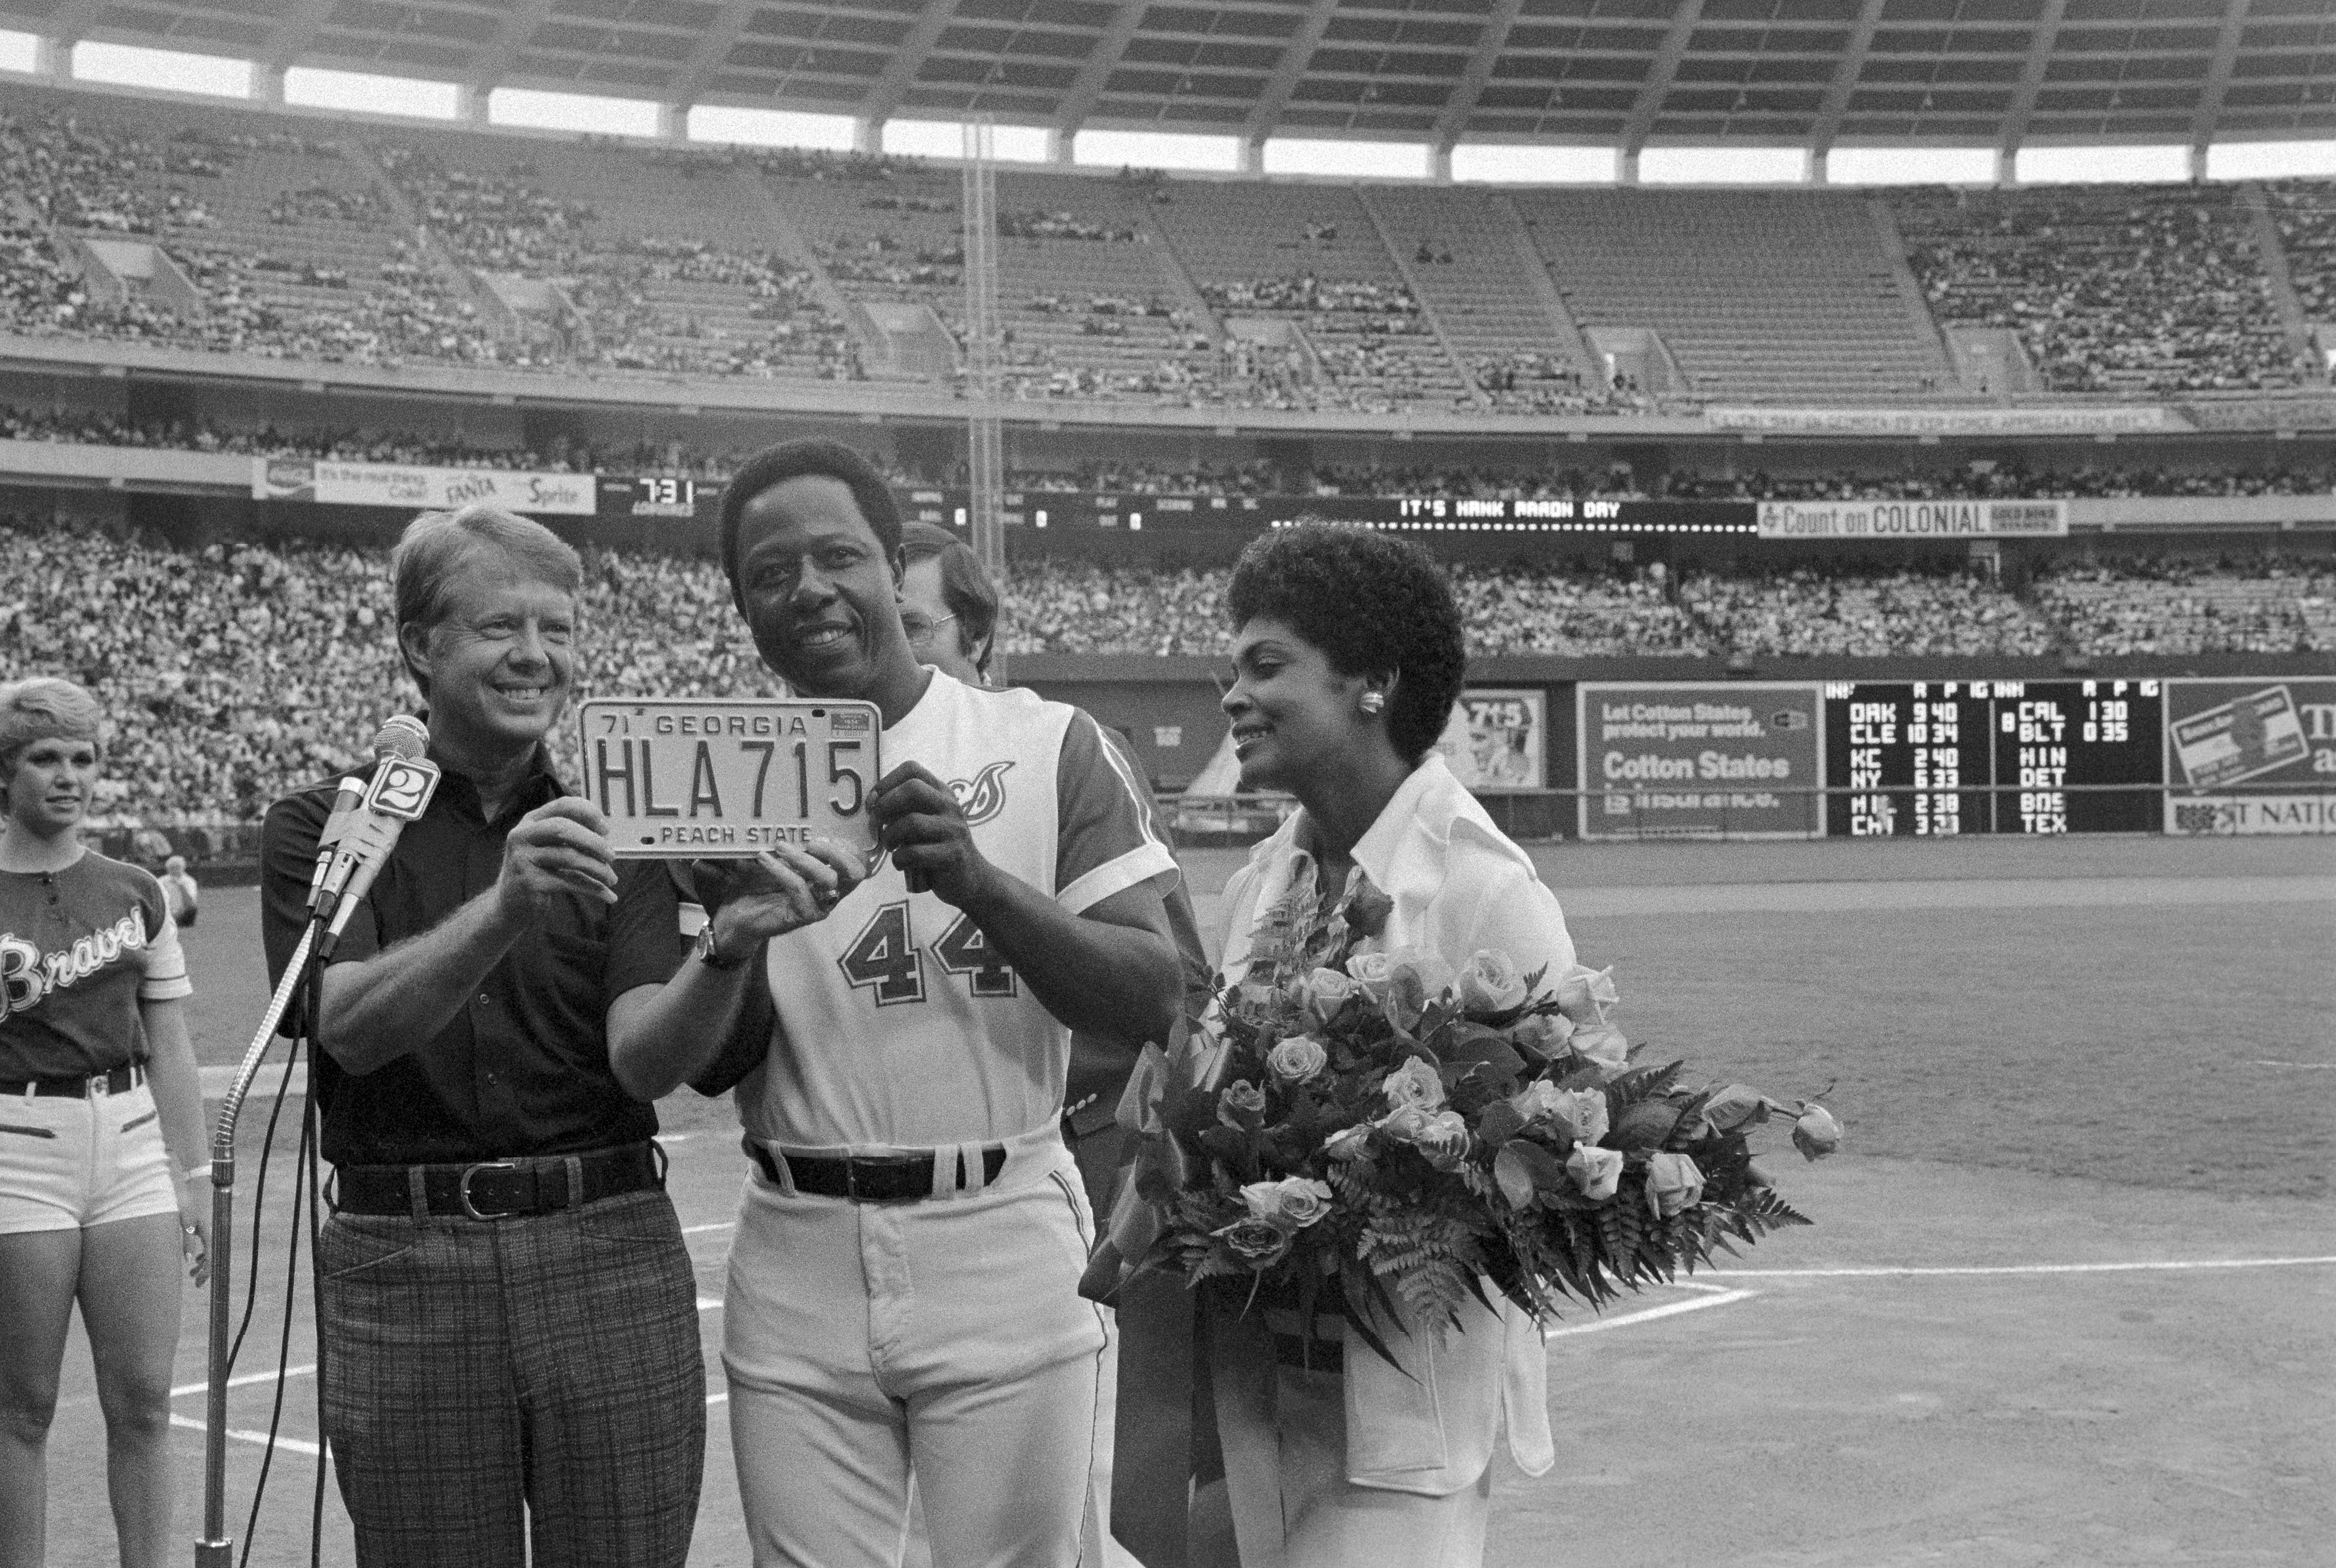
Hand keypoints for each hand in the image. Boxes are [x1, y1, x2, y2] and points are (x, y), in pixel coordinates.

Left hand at [177, 1174, 209, 1287]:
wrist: (201, 1180)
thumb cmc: (190, 1201)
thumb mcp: (185, 1223)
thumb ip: (187, 1242)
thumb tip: (187, 1260)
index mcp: (211, 1233)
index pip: (211, 1259)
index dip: (206, 1273)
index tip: (199, 1283)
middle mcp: (217, 1231)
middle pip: (213, 1256)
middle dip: (204, 1270)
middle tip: (194, 1281)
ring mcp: (217, 1227)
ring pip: (212, 1249)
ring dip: (203, 1261)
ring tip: (192, 1271)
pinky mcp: (214, 1223)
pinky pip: (212, 1242)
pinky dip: (204, 1251)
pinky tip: (195, 1256)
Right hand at [495, 797, 617, 921]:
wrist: (510, 902)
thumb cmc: (537, 869)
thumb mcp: (548, 846)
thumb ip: (571, 836)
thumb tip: (605, 837)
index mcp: (531, 821)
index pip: (562, 805)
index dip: (588, 813)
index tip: (606, 829)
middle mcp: (522, 835)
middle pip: (563, 828)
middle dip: (593, 841)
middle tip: (611, 856)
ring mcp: (523, 858)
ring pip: (569, 857)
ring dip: (598, 869)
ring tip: (612, 879)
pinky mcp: (530, 882)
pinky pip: (570, 882)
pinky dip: (594, 889)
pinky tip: (608, 896)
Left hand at [698, 839, 867, 948]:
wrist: (738, 917)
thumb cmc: (759, 885)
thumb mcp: (777, 859)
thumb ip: (791, 843)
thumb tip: (790, 815)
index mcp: (832, 878)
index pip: (861, 864)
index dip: (852, 848)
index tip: (828, 835)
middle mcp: (831, 893)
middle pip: (855, 873)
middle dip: (836, 852)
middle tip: (811, 842)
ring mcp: (819, 907)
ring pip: (828, 879)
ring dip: (804, 859)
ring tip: (780, 846)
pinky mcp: (802, 916)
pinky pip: (798, 888)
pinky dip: (781, 869)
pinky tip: (763, 859)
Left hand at [870, 763, 990, 905]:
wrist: (971, 877)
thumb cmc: (937, 847)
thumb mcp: (926, 821)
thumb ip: (905, 809)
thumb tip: (871, 806)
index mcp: (941, 793)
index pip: (912, 769)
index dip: (886, 782)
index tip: (874, 802)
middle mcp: (950, 806)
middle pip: (913, 789)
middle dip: (886, 805)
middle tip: (876, 824)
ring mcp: (953, 829)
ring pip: (912, 822)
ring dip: (890, 836)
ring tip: (890, 847)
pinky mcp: (952, 855)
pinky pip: (915, 852)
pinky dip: (899, 859)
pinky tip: (901, 864)